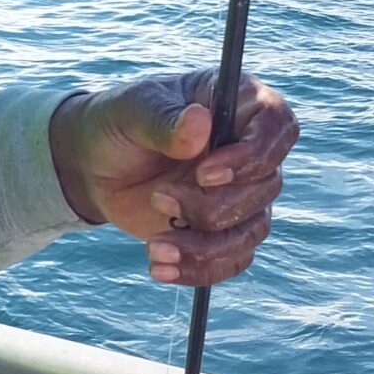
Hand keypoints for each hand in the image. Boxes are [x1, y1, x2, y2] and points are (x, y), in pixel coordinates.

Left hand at [49, 71, 298, 289]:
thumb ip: (163, 119)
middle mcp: (249, 150)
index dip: (252, 156)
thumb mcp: (130, 111)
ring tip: (154, 248)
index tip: (205, 174)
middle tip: (158, 197)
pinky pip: (233, 259)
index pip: (277, 126)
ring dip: (206, 247)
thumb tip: (200, 125)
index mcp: (238, 104)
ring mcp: (241, 192)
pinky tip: (161, 269)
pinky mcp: (224, 229)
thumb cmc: (118, 123)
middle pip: (266, 186)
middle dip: (211, 205)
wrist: (95, 165)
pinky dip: (200, 269)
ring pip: (253, 230)